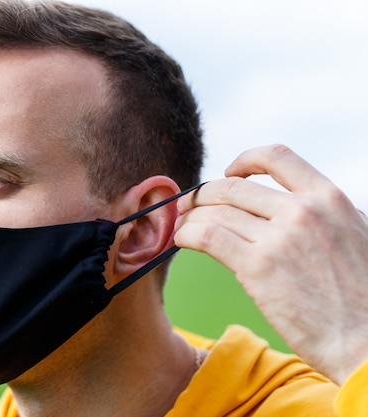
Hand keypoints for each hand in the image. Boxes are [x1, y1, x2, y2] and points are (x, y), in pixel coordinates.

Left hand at [174, 144, 367, 383]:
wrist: (367, 343)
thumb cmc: (362, 298)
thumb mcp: (356, 235)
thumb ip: (325, 215)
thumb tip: (295, 204)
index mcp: (328, 198)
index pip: (276, 156)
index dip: (243, 160)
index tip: (229, 173)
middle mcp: (302, 211)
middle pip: (232, 187)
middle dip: (202, 195)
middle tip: (188, 206)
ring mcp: (280, 238)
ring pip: (214, 212)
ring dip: (190, 218)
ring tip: (181, 227)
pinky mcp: (258, 268)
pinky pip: (207, 237)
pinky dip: (187, 234)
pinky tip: (181, 240)